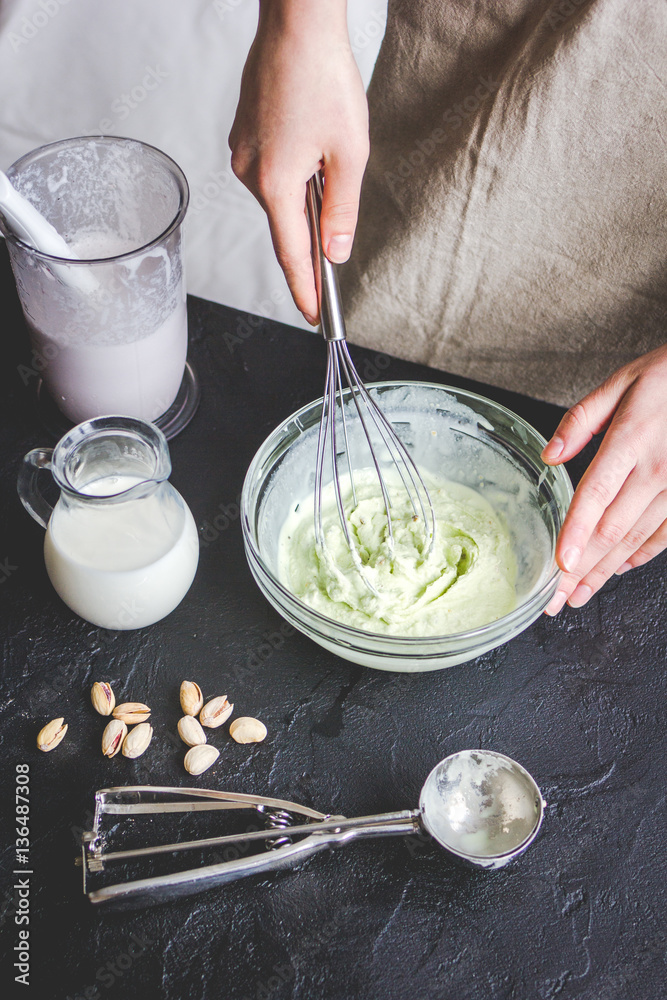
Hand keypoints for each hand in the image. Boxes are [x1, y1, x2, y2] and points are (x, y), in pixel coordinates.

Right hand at [229, 0, 368, 323]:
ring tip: (330, 156)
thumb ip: (342, 210)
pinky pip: (271, 171)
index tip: (315, 315)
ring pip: (280, 196)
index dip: (306, 288)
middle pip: (285, 225)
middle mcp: (250, 172)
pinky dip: (293, 174)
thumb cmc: (324, 78)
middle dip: (311, 237)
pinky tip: (313, 145)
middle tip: (336, 237)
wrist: (297, 23)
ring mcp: (242, 153)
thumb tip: (336, 252)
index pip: (292, 254)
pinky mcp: (244, 136)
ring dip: (305, 195)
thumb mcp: (350, 154)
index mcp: (275, 184)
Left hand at [542, 344, 666, 614]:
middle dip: (581, 570)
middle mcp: (657, 471)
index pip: (596, 495)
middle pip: (611, 530)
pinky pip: (665, 534)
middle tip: (556, 600)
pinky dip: (640, 555)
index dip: (577, 533)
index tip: (560, 566)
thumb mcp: (624, 380)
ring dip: (605, 572)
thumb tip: (550, 455)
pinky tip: (619, 570)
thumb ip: (583, 419)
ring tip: (579, 595)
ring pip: (636, 539)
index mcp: (632, 440)